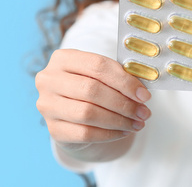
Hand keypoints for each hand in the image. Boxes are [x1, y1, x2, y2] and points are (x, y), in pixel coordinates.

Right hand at [35, 49, 151, 149]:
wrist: (72, 111)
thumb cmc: (92, 85)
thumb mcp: (103, 74)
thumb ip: (120, 77)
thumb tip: (142, 94)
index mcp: (63, 58)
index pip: (98, 65)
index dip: (124, 81)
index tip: (145, 95)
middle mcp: (49, 80)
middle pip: (92, 90)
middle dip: (123, 103)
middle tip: (144, 112)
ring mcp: (47, 105)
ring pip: (87, 113)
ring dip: (118, 120)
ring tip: (137, 123)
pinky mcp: (53, 128)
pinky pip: (84, 133)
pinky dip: (109, 133)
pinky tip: (124, 131)